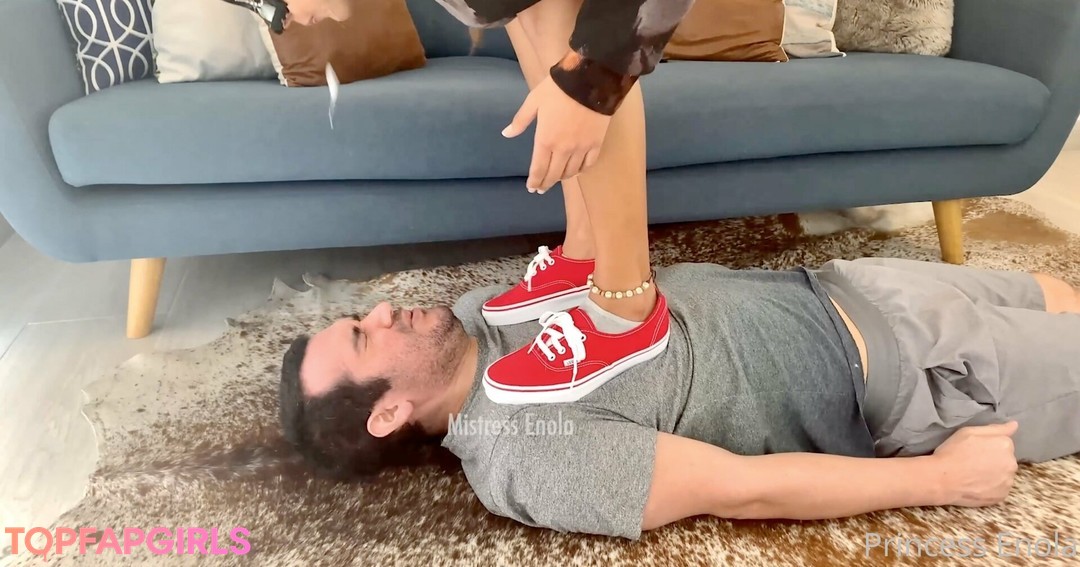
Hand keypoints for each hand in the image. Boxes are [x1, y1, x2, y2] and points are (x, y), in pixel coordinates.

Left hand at [502, 75, 611, 192]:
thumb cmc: (557, 89)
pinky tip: (576, 170)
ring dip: (562, 178)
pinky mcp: (596, 144)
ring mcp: (581, 148)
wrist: (589, 80)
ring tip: (557, 179)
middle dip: (546, 183)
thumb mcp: (533, 101)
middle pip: (554, 175)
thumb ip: (520, 121)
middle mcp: (563, 149)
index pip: (538, 169)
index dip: (534, 181)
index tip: (531, 188)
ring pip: (570, 172)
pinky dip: (580, 170)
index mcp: (545, 140)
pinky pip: (588, 164)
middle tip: (542, 188)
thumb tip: (506, 134)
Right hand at [931, 421, 1019, 506]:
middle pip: (1006, 459)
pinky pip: (1000, 488)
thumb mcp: (969, 431)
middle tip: (973, 462)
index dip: (988, 446)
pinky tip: (977, 485)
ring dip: (994, 474)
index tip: (975, 450)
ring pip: (1003, 474)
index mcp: (1005, 445)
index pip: (1004, 443)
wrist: (942, 479)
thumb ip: (995, 428)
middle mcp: (1011, 463)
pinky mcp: (1002, 496)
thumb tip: (1014, 425)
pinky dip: (991, 487)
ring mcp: (1008, 481)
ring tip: (974, 475)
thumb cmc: (953, 452)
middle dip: (994, 459)